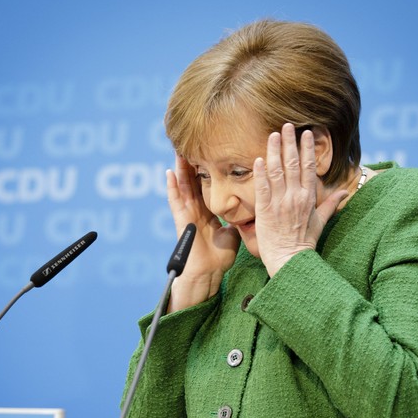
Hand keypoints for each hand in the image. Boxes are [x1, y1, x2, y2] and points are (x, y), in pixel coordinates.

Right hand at [166, 155, 240, 309]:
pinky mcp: (182, 221)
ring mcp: (187, 215)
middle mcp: (196, 211)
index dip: (207, 171)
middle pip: (193, 182)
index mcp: (208, 213)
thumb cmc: (219, 258)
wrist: (209, 273)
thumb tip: (248, 212)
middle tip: (192, 144)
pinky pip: (175, 201)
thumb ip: (236, 220)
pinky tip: (169, 173)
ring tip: (178, 151)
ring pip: (183, 187)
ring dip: (180, 169)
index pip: (207, 186)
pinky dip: (171, 187)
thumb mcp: (232, 233)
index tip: (211, 153)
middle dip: (192, 163)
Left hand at [253, 123, 347, 276]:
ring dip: (274, 151)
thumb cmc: (304, 242)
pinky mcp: (265, 210)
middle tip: (286, 125)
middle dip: (289, 143)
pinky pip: (263, 188)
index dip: (306, 149)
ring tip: (272, 135)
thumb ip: (331, 204)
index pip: (308, 168)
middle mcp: (295, 196)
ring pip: (277, 171)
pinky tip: (258, 159)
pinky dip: (260, 173)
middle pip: (293, 164)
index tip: (305, 133)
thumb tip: (346, 193)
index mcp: (309, 198)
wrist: (289, 259)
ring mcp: (280, 202)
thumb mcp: (321, 221)